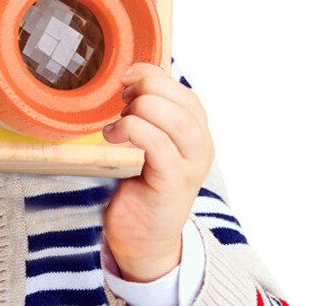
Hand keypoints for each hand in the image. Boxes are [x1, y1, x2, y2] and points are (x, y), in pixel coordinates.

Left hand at [102, 63, 213, 281]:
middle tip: (121, 109)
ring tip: (118, 126)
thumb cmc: (139, 182)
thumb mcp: (148, 137)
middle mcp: (201, 143)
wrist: (143, 237)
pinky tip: (112, 138)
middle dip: (141, 92)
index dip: (148, 75)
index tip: (124, 83)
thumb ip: (148, 109)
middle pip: (176, 96)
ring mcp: (191, 164)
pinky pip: (155, 141)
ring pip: (170, 115)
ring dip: (136, 113)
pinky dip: (128, 131)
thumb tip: (130, 75)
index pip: (178, 86)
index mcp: (196, 127)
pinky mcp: (175, 181)